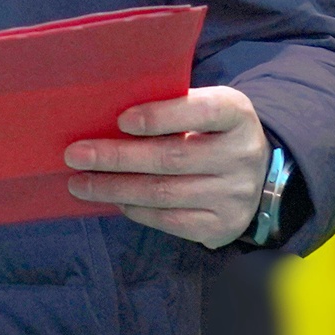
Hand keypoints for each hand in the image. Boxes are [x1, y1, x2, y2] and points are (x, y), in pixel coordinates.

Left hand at [64, 86, 270, 248]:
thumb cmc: (213, 134)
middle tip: (76, 155)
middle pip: (171, 157)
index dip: (161, 116)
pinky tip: (113, 200)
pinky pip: (170, 221)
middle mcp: (241, 155)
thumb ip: (172, 108)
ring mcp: (234, 194)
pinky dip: (136, 209)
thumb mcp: (205, 109)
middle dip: (117, 157)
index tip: (121, 120)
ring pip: (164, 193)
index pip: (203, 111)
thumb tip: (106, 120)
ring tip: (80, 183)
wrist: (258, 177)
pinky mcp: (222, 226)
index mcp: (237, 114)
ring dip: (115, 188)